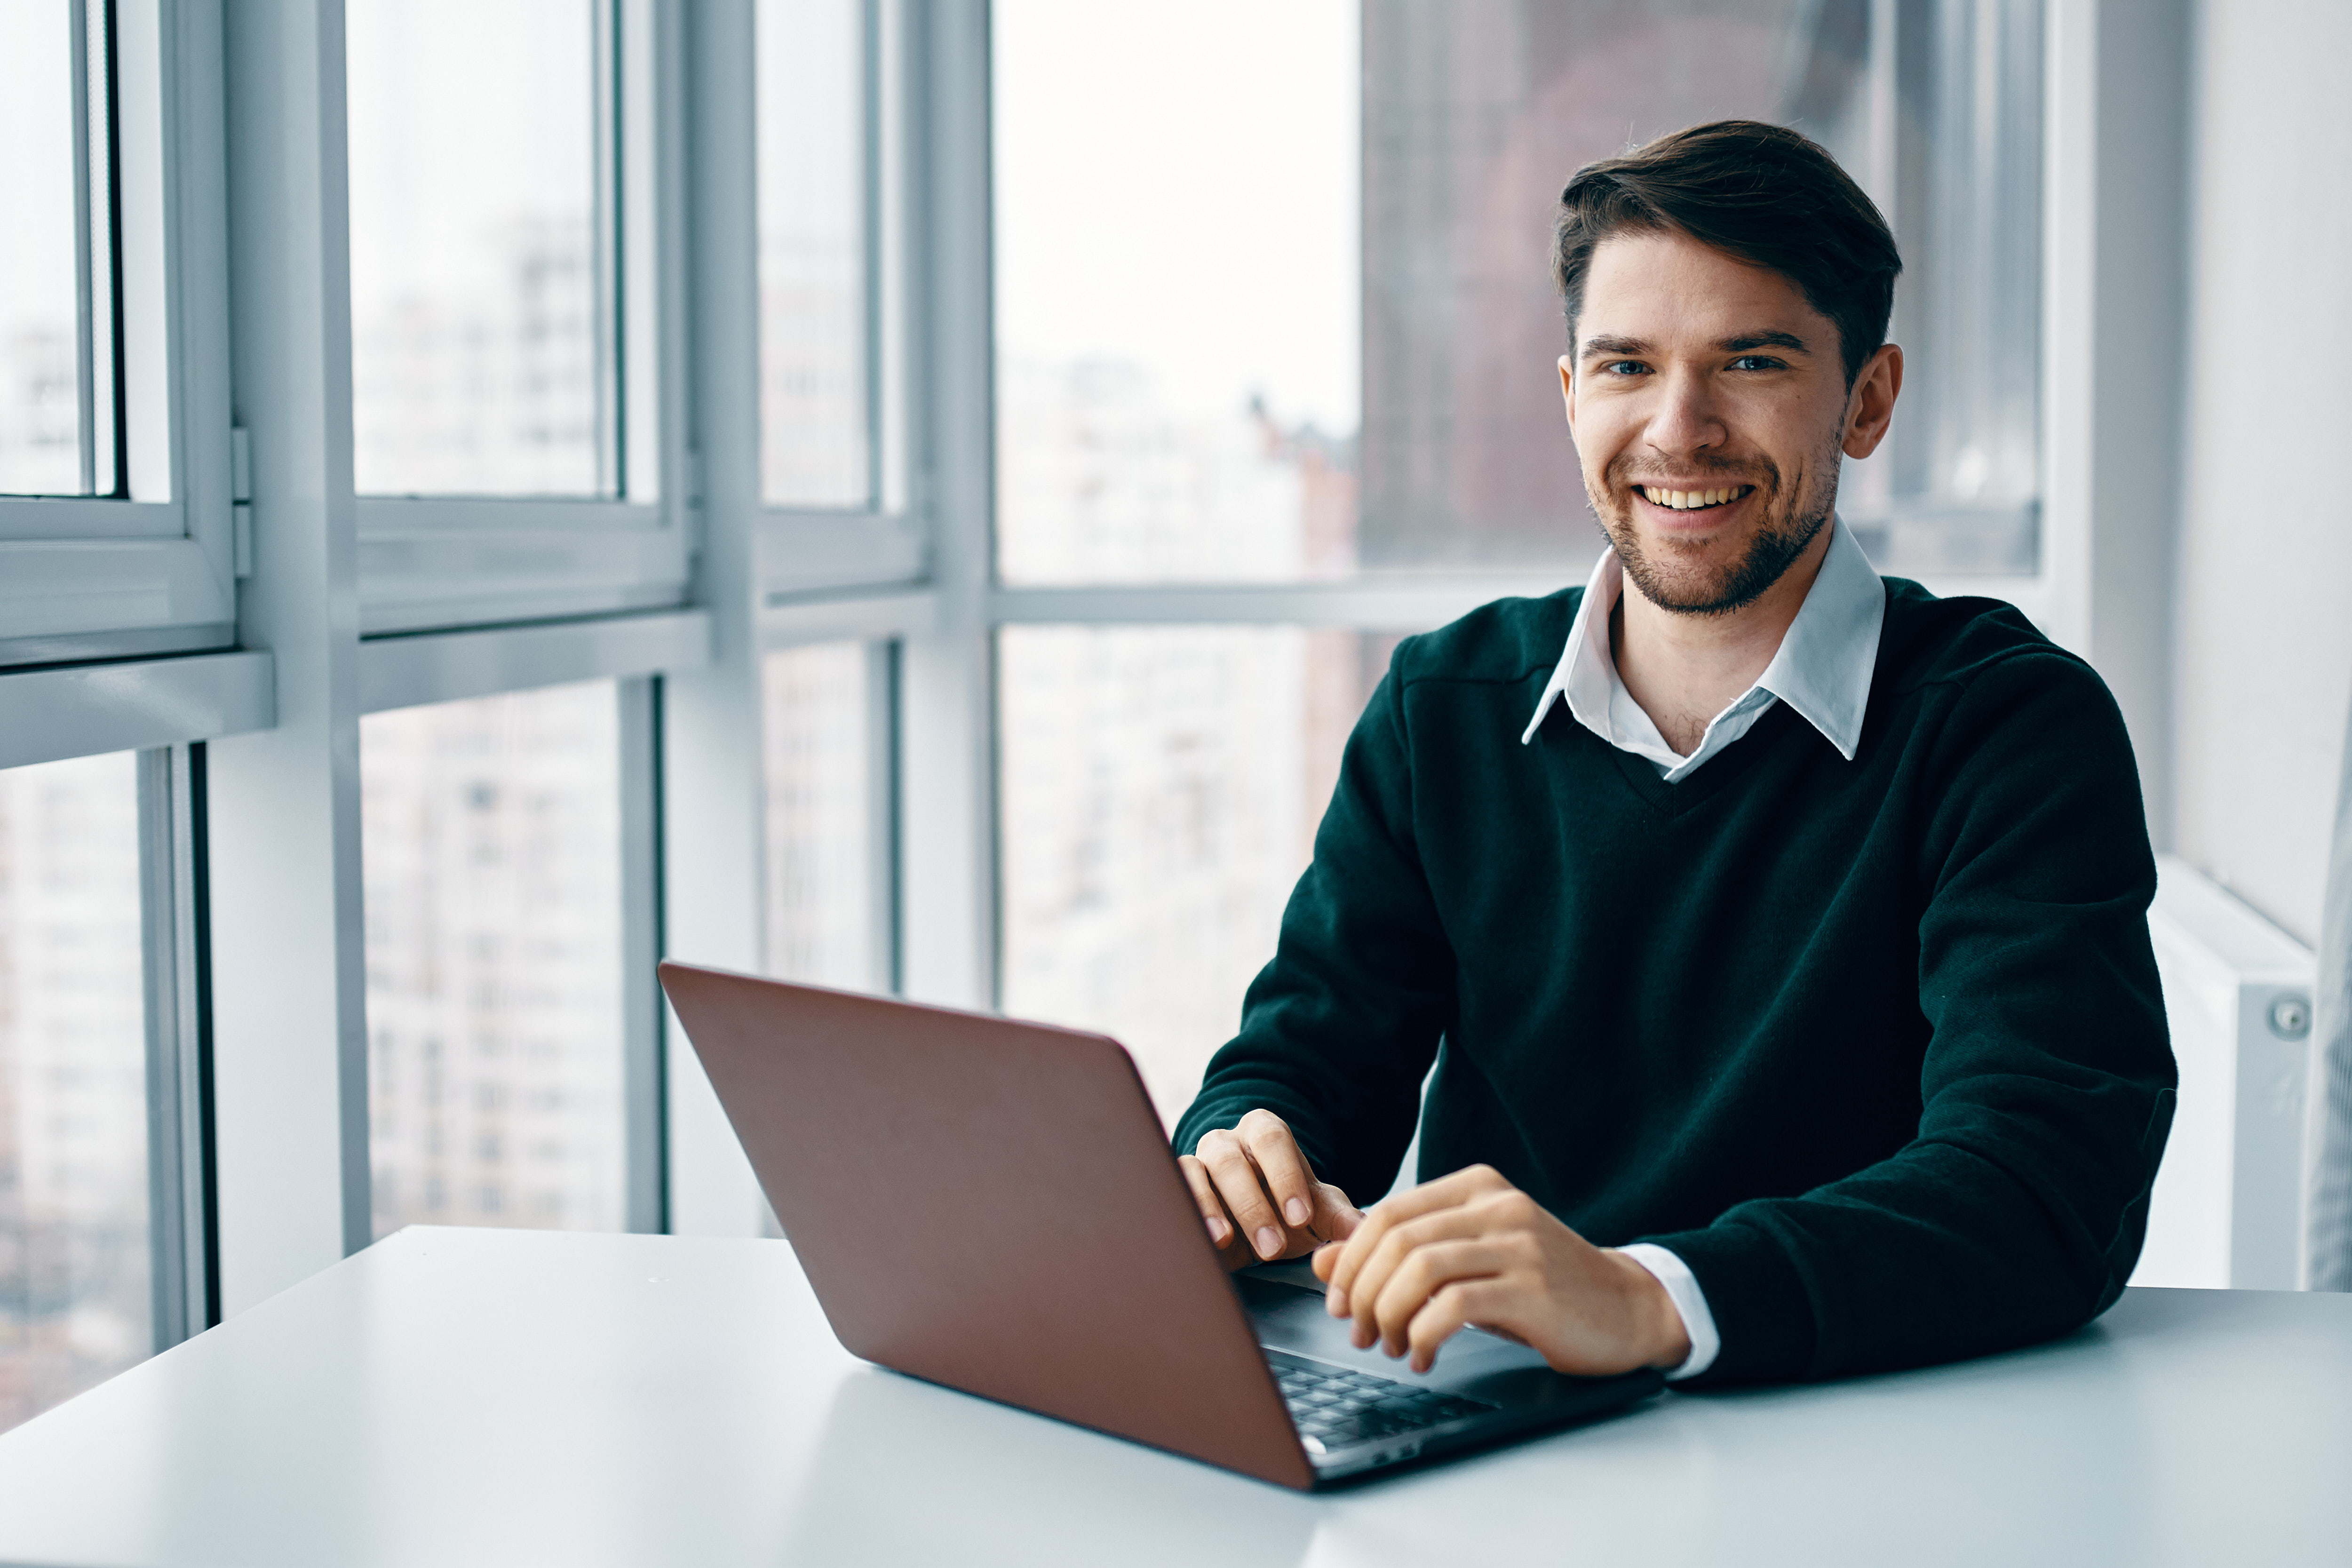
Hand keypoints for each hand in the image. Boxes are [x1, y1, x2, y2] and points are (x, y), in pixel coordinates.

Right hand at [1178, 1109, 1363, 1269]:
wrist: (1254, 1228)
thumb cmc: (1287, 1212)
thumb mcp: (1317, 1214)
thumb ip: (1339, 1219)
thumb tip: (1362, 1231)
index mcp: (1265, 1133)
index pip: (1273, 1139)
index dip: (1285, 1175)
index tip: (1301, 1217)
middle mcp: (1228, 1141)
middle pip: (1232, 1158)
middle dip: (1252, 1204)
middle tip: (1273, 1246)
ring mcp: (1198, 1162)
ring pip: (1196, 1170)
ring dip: (1213, 1208)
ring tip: (1228, 1241)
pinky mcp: (1175, 1187)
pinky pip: (1173, 1190)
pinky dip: (1187, 1213)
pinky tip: (1204, 1239)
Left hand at [1310, 1164, 1688, 1375]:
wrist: (1628, 1308)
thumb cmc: (1542, 1286)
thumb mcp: (1467, 1261)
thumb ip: (1398, 1256)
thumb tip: (1324, 1261)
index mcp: (1477, 1188)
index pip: (1388, 1212)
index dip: (1351, 1260)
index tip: (1339, 1301)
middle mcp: (1498, 1206)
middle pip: (1396, 1240)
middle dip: (1363, 1292)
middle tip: (1358, 1331)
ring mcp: (1518, 1245)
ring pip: (1420, 1269)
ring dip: (1389, 1315)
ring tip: (1390, 1346)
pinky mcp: (1533, 1290)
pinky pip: (1454, 1307)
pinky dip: (1424, 1336)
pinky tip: (1424, 1359)